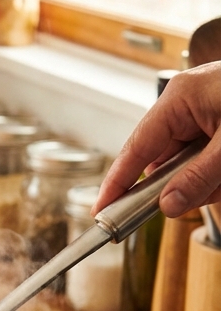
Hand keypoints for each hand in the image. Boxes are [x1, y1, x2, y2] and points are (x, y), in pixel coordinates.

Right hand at [93, 63, 220, 217]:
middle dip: (189, 184)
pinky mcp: (220, 121)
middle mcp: (186, 103)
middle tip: (214, 189)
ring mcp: (205, 111)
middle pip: (165, 161)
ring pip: (191, 163)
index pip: (135, 149)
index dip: (117, 183)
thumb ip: (199, 179)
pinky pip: (209, 157)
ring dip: (213, 180)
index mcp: (179, 99)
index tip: (101, 211)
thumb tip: (167, 206)